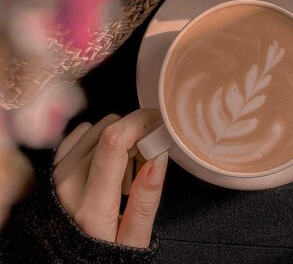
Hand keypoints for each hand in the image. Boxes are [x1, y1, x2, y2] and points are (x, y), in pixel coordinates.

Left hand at [53, 109, 167, 247]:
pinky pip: (81, 133)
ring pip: (96, 127)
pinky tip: (106, 162)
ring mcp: (57, 172)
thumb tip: (159, 156)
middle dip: (134, 135)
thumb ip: (146, 199)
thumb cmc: (103, 254)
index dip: (140, 122)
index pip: (113, 142)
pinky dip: (99, 139)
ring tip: (123, 169)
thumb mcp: (133, 239)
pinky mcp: (53, 166)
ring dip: (117, 138)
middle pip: (108, 129)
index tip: (158, 125)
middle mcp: (68, 182)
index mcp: (91, 204)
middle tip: (144, 162)